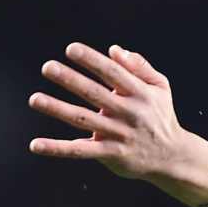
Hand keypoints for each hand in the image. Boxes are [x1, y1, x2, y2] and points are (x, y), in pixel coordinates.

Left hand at [28, 43, 185, 179]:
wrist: (172, 157)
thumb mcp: (160, 87)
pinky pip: (80, 151)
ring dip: (57, 109)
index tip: (71, 49)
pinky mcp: (110, 154)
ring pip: (83, 120)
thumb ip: (139, 66)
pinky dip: (57, 148)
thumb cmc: (161, 116)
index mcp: (140, 93)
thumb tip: (114, 49)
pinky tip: (36, 144)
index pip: (112, 72)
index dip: (92, 60)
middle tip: (47, 67)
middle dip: (70, 79)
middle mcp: (128, 112)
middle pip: (94, 93)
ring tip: (35, 99)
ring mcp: (118, 134)